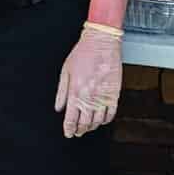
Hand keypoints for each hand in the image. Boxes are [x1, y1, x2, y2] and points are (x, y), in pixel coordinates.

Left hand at [54, 22, 122, 137]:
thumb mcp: (65, 71)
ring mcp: (103, 96)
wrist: (102, 41)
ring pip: (98, 121)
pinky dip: (106, 120)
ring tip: (88, 127)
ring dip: (92, 127)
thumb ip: (62, 92)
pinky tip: (102, 119)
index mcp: (75, 92)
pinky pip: (111, 113)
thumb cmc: (83, 52)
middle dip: (80, 130)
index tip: (68, 133)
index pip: (71, 119)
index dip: (69, 129)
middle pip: (84, 123)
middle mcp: (89, 97)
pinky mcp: (114, 93)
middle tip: (77, 132)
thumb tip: (59, 107)